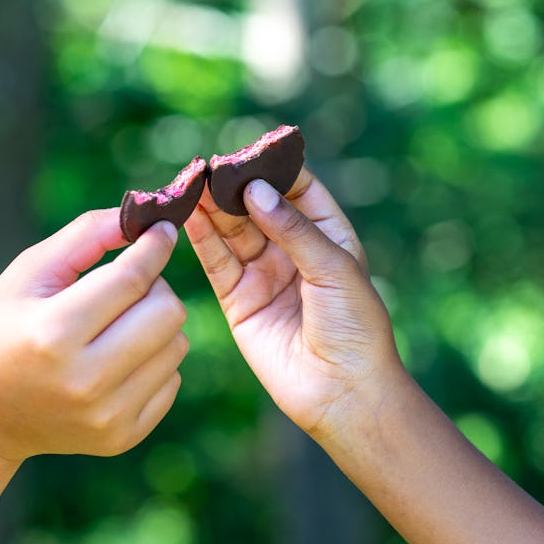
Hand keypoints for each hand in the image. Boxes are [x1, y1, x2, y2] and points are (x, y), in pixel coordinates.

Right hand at [0, 209, 187, 462]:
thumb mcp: (27, 274)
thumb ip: (85, 236)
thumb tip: (145, 217)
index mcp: (53, 334)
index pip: (131, 279)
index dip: (154, 246)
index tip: (163, 229)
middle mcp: (85, 382)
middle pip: (167, 312)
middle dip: (154, 286)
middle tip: (128, 284)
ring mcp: (106, 416)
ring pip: (177, 344)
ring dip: (156, 323)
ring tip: (117, 324)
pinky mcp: (122, 437)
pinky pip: (172, 379)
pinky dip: (154, 360)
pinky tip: (118, 358)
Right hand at [185, 169, 401, 443]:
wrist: (343, 392)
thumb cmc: (355, 327)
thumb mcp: (333, 267)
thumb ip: (292, 228)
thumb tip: (255, 189)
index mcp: (326, 234)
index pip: (296, 189)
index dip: (273, 168)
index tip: (248, 150)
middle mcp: (292, 250)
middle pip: (257, 207)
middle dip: (234, 187)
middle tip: (208, 167)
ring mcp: (263, 273)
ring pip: (232, 231)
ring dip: (212, 208)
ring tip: (191, 185)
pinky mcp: (238, 299)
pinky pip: (217, 262)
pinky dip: (202, 239)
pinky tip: (189, 216)